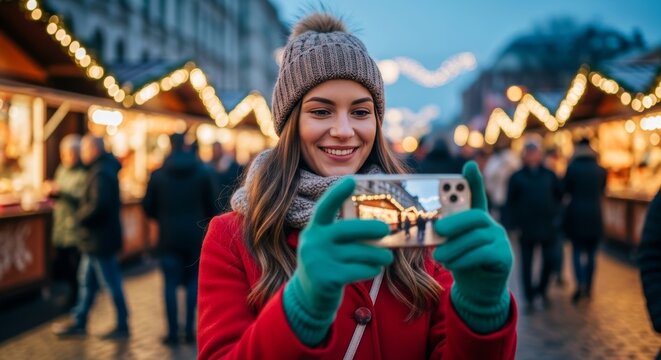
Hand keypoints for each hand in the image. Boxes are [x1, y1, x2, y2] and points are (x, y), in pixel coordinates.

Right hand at [284, 177, 392, 344]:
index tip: (351, 180)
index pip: (324, 207)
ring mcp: (318, 261)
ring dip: (378, 255)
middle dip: (369, 228)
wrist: (307, 298)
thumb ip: (343, 235)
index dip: (337, 193)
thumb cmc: (326, 264)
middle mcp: (313, 242)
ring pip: (358, 253)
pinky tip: (375, 269)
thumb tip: (380, 226)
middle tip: (386, 230)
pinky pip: (358, 270)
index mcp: (314, 229)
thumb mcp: (326, 245)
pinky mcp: (327, 279)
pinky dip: (371, 269)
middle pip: (347, 229)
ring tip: (387, 257)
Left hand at [433, 161, 512, 332]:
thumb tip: (428, 228)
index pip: (476, 196)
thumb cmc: (460, 263)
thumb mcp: (449, 246)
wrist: (477, 291)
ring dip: (455, 247)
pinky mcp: (505, 257)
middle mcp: (491, 226)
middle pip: (475, 217)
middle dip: (455, 222)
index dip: (473, 181)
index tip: (469, 165)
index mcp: (476, 219)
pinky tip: (451, 264)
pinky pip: (484, 253)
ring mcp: (501, 240)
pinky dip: (464, 259)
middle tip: (438, 230)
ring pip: (476, 238)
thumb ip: (443, 235)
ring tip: (439, 256)